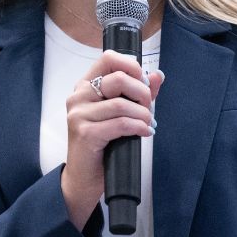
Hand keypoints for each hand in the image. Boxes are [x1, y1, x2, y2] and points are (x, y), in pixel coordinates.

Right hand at [61, 51, 163, 229]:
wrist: (85, 178)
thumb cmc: (102, 144)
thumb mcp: (120, 114)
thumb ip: (138, 93)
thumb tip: (157, 75)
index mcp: (86, 86)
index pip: (108, 58)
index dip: (132, 66)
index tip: (144, 82)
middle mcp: (79, 96)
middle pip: (119, 79)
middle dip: (142, 93)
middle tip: (149, 108)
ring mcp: (79, 114)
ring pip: (122, 104)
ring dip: (143, 115)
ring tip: (148, 124)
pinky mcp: (85, 133)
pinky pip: (121, 123)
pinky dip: (138, 127)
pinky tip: (144, 132)